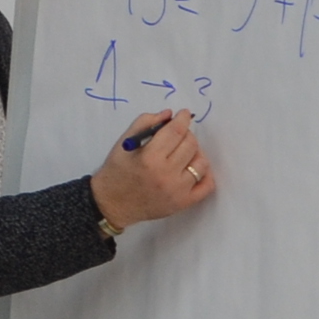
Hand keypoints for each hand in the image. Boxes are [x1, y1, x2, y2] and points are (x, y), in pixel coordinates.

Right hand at [89, 109, 215, 227]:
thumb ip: (145, 122)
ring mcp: (177, 191)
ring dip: (195, 153)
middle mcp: (166, 175)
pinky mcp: (183, 203)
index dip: (182, 119)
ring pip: (201, 163)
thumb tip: (170, 114)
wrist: (111, 204)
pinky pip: (207, 186)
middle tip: (178, 135)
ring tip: (184, 153)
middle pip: (190, 144)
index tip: (183, 114)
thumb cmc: (117, 171)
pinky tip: (193, 169)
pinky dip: (204, 174)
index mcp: (149, 158)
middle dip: (186, 134)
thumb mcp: (124, 142)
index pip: (176, 131)